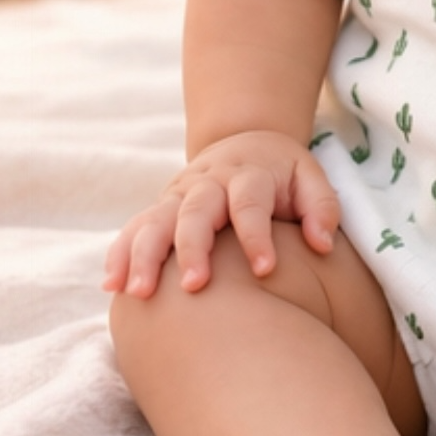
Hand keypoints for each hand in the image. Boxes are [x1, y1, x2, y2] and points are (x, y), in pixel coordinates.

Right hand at [103, 130, 339, 298]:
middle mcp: (209, 183)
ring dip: (144, 255)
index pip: (250, 203)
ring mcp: (179, 196)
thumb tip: (322, 244)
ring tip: (138, 292)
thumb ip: (322, 207)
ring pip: (155, 220)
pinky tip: (112, 285)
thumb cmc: (283, 174)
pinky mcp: (160, 209)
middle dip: (192, 247)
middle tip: (194, 286)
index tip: (265, 269)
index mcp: (248, 174)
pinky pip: (135, 229)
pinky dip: (121, 253)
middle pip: (196, 211)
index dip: (256, 235)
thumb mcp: (310, 178)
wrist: (244, 142)